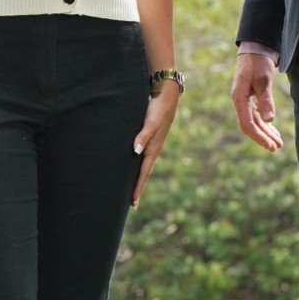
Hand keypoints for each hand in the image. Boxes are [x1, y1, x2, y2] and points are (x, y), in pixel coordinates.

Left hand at [130, 81, 181, 209]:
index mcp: (154, 148)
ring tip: (131, 190)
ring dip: (138, 178)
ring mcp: (152, 144)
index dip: (138, 187)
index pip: (143, 173)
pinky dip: (138, 165)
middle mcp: (153, 149)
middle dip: (138, 188)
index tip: (132, 202)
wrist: (167, 95)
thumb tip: (135, 151)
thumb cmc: (158, 108)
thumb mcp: (151, 122)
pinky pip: (143, 156)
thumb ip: (143, 135)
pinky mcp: (150, 137)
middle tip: (131, 204)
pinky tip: (134, 166)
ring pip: (143, 165)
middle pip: (144, 173)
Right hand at [231, 52, 282, 151]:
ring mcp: (245, 99)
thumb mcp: (263, 80)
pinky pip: (257, 114)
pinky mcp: (252, 96)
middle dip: (263, 137)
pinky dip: (266, 124)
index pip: (247, 123)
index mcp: (239, 97)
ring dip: (266, 132)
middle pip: (251, 125)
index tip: (270, 146)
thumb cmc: (258, 62)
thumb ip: (265, 100)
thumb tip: (268, 120)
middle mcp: (240, 100)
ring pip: (255, 121)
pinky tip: (273, 130)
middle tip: (277, 148)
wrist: (257, 47)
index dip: (259, 137)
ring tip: (278, 143)